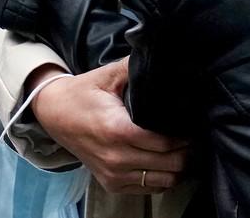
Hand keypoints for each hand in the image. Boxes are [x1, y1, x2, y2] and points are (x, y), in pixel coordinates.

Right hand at [29, 61, 188, 192]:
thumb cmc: (84, 93)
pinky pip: (148, 189)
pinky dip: (163, 178)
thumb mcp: (109, 74)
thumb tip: (164, 60)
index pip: (165, 143)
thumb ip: (137, 67)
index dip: (186, 137)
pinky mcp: (111, 184)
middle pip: (169, 165)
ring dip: (178, 168)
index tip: (195, 126)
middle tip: (195, 137)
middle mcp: (116, 158)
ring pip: (163, 181)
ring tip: (185, 150)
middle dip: (188, 152)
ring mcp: (113, 175)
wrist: (53, 115)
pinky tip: (168, 162)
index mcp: (117, 130)